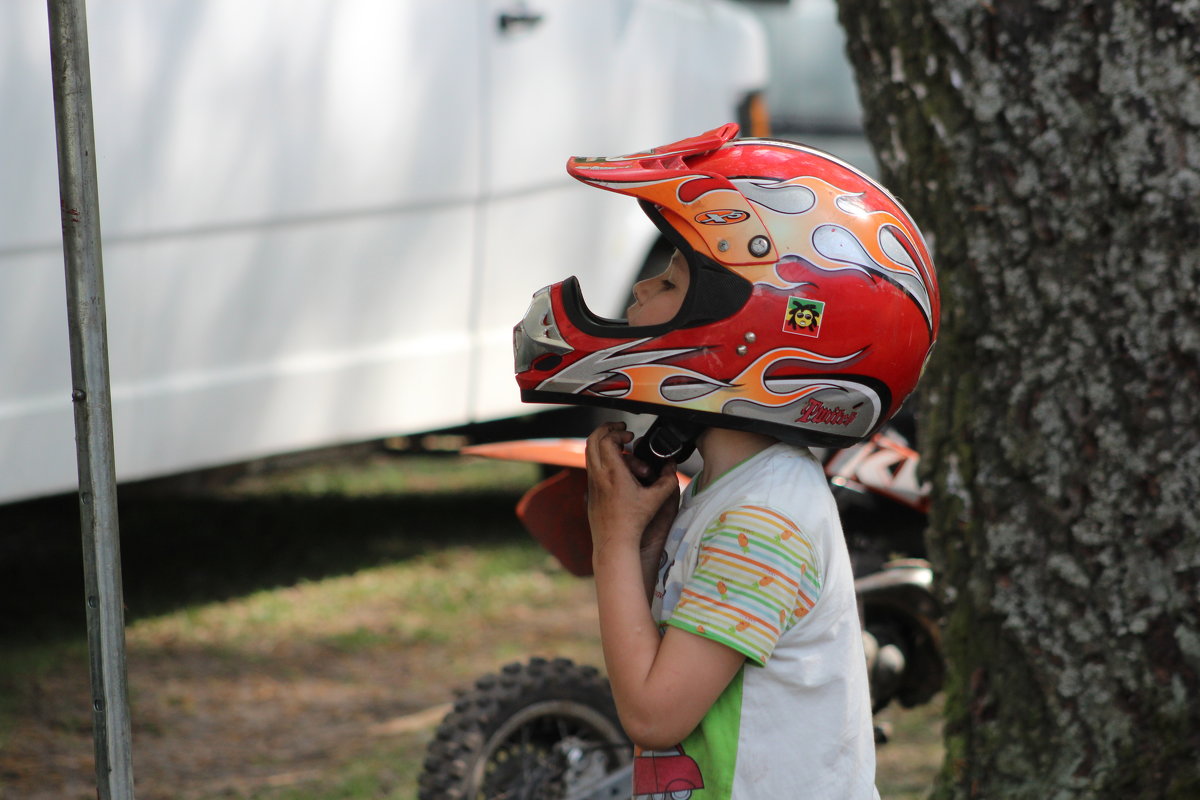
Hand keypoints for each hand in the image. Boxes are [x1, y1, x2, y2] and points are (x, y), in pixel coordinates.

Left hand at [585, 422, 678, 564]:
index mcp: (612, 473)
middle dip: (606, 430)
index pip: (607, 440)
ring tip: (622, 449)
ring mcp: (591, 483)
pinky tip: (619, 468)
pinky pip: (592, 466)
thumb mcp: (656, 499)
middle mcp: (598, 475)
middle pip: (591, 440)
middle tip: (620, 430)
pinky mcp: (590, 491)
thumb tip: (672, 467)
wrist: (614, 542)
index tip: (630, 437)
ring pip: (589, 453)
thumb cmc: (633, 522)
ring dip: (604, 445)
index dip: (618, 433)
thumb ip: (668, 480)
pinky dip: (603, 459)